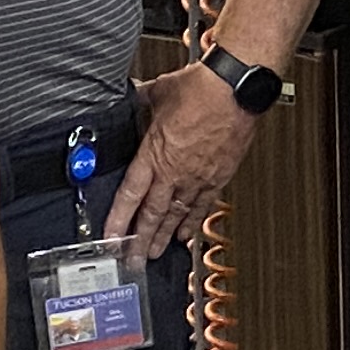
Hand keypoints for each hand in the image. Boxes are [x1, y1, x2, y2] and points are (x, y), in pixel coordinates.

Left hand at [106, 62, 262, 263]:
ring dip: (164, 237)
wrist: (237, 89)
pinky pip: (202, 206)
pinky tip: (186, 234)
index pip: (131, 194)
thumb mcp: (160, 92)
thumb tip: (132, 95)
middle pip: (152, 214)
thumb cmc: (202, 89)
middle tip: (132, 259)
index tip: (111, 238)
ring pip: (177, 215)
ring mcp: (198, 177)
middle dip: (141, 240)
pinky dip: (192, 222)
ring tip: (155, 254)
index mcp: (155, 153)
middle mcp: (175, 171)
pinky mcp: (219, 176)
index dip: (118, 220)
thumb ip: (142, 100)